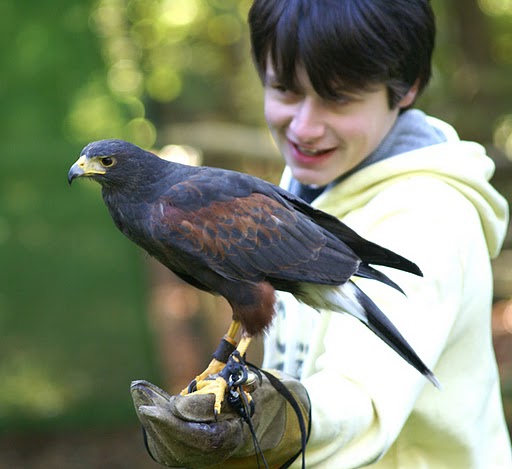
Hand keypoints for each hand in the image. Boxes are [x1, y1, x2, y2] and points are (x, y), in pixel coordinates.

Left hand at [131, 370, 309, 467]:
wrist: (274, 414)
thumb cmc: (264, 396)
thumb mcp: (255, 387)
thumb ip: (232, 391)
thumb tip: (193, 401)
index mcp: (233, 437)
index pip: (198, 438)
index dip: (173, 426)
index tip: (153, 408)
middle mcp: (216, 452)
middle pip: (177, 444)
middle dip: (156, 419)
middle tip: (139, 391)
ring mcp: (203, 453)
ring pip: (169, 445)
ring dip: (151, 418)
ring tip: (140, 391)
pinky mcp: (192, 448)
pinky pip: (168, 441)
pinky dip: (156, 421)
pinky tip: (147, 400)